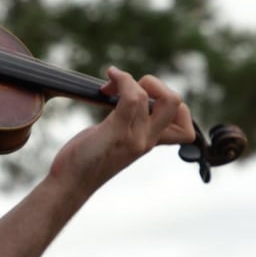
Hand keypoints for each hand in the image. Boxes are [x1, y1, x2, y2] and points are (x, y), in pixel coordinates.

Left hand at [50, 66, 195, 194]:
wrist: (72, 181)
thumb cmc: (88, 156)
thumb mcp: (116, 138)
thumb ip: (128, 122)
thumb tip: (127, 95)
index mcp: (150, 141)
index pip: (185, 126)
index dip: (171, 103)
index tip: (144, 96)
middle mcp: (147, 140)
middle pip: (177, 104)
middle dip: (155, 83)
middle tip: (129, 87)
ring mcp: (135, 137)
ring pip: (150, 97)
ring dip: (130, 79)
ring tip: (111, 82)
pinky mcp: (117, 133)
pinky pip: (131, 99)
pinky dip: (123, 80)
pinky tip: (110, 76)